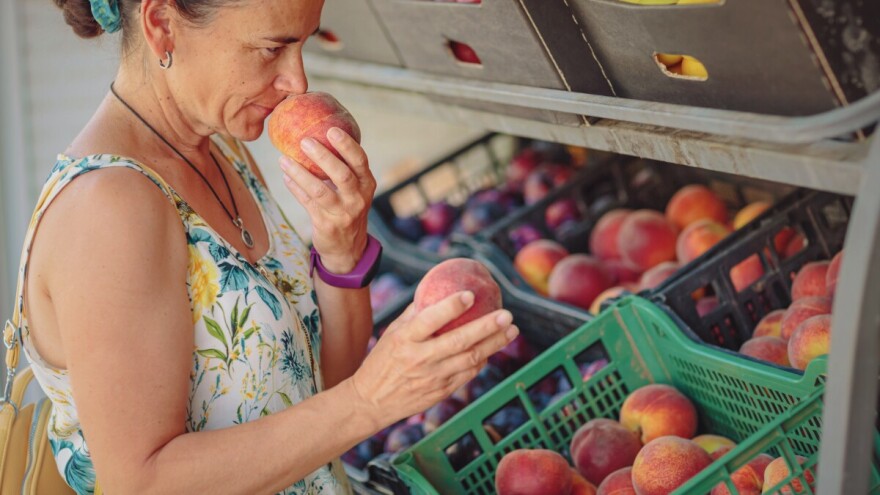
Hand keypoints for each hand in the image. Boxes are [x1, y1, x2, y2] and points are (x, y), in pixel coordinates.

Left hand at [280, 128, 375, 273]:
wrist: (348, 248)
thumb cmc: (348, 208)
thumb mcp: (355, 190)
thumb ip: (344, 168)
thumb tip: (320, 135)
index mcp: (367, 184)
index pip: (360, 160)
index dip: (347, 145)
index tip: (332, 130)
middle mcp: (358, 198)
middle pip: (342, 174)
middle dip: (323, 156)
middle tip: (304, 141)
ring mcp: (343, 213)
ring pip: (320, 190)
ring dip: (300, 173)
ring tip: (283, 159)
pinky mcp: (326, 225)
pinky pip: (307, 203)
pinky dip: (295, 188)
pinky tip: (286, 177)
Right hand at [349, 291, 518, 426]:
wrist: (371, 402)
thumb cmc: (383, 361)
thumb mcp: (392, 333)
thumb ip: (416, 313)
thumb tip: (438, 289)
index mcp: (404, 339)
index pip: (430, 320)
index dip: (451, 307)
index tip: (470, 294)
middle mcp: (419, 359)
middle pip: (459, 341)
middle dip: (486, 327)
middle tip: (507, 315)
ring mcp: (432, 378)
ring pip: (470, 360)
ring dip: (494, 345)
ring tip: (512, 330)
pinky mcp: (440, 392)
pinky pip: (467, 374)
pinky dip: (482, 361)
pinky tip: (493, 349)